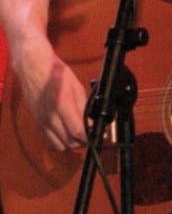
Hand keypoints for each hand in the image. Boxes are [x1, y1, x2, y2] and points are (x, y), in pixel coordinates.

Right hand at [13, 36, 87, 150]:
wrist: (33, 67)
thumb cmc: (56, 73)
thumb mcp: (76, 87)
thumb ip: (84, 106)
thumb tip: (90, 120)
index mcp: (62, 105)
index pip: (77, 131)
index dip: (90, 135)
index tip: (96, 131)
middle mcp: (50, 117)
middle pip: (70, 142)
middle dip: (83, 140)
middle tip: (90, 132)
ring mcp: (42, 121)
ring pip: (59, 146)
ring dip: (71, 144)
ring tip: (79, 135)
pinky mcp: (37, 123)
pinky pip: (48, 142)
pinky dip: (59, 143)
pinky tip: (66, 135)